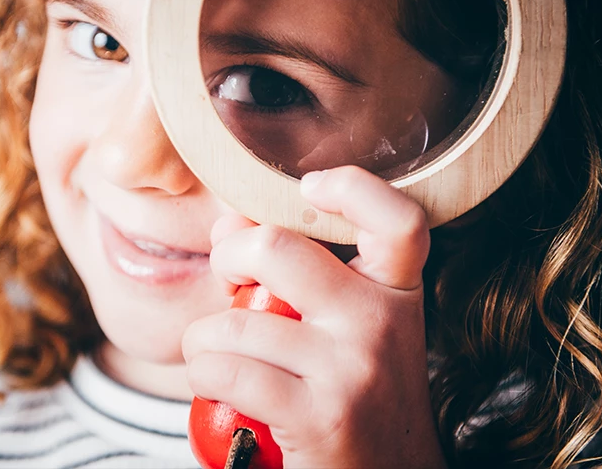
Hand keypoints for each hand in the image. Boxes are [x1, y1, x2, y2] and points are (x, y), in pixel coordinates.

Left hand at [182, 166, 446, 468]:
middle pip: (277, 248)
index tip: (312, 186)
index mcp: (395, 290)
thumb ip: (297, 271)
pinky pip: (226, 372)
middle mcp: (381, 322)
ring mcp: (351, 369)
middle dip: (228, 257)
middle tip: (229, 281)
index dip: (352, 188)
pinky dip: (202, 375)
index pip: (398, 219)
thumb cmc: (354, 391)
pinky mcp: (319, 416)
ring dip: (202, 340)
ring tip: (217, 354)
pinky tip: (215, 382)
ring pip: (235, 323)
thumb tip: (229, 222)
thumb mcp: (347, 327)